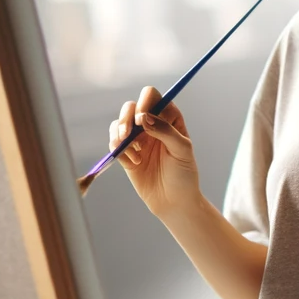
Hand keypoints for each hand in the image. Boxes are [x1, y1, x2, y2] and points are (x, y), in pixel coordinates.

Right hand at [109, 86, 200, 218]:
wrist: (173, 201)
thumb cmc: (184, 175)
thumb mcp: (182, 150)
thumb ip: (165, 131)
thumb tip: (143, 117)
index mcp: (169, 118)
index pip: (152, 96)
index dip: (144, 103)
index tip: (141, 119)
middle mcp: (152, 124)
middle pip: (130, 107)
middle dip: (125, 119)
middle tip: (128, 135)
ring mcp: (138, 138)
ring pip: (119, 122)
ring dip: (119, 134)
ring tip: (133, 152)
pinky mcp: (126, 152)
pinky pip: (114, 142)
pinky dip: (118, 149)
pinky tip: (134, 162)